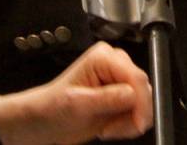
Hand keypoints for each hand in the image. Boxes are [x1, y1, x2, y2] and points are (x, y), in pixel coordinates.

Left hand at [0, 42, 152, 144]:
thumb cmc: (53, 109)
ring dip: (129, 122)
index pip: (135, 77)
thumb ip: (106, 98)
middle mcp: (114, 64)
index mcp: (104, 57)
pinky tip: (109, 128)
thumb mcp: (77, 105)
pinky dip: (127, 125)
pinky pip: (137, 112)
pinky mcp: (120, 97)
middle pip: (142, 88)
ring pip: (143, 102)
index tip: (136, 124)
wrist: (43, 123)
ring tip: (107, 129)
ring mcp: (118, 80)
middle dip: (133, 114)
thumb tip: (132, 95)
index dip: (140, 102)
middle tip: (112, 130)